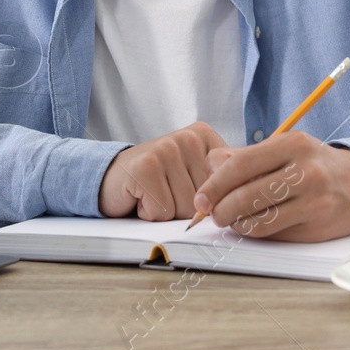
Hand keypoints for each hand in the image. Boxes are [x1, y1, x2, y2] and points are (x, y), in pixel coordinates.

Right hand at [99, 121, 228, 219]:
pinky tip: (140, 197)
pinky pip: (162, 211)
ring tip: (153, 193)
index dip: (208, 199)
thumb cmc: (156, 181)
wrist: (111, 177)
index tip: (188, 188)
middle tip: (165, 191)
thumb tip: (237, 201)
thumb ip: (218, 182)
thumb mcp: (192, 175)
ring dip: (166, 212)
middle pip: (207, 199)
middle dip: (184, 208)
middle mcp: (187, 137)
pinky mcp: (145, 167)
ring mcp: (165, 149)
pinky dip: (149, 213)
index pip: (228, 183)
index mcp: (203, 135)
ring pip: (185, 208)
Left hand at [192, 131, 349, 241]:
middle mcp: (306, 172)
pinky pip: (274, 235)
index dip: (213, 185)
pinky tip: (255, 224)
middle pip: (245, 196)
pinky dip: (256, 232)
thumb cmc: (310, 163)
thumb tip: (208, 172)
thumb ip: (243, 156)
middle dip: (220, 210)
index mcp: (292, 145)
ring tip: (233, 219)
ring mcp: (314, 202)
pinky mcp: (317, 228)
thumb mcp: (282, 148)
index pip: (239, 165)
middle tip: (213, 214)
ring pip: (258, 221)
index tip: (200, 198)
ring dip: (236, 224)